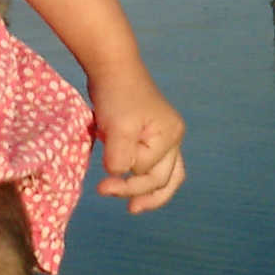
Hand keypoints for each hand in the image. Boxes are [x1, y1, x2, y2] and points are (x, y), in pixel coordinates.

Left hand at [88, 68, 184, 214]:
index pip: (148, 172)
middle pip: (162, 178)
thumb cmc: (116, 94)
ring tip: (135, 208)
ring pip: (168, 175)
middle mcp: (173, 137)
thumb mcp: (117, 128)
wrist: (112, 66)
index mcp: (169, 136)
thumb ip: (120, 158)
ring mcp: (165, 135)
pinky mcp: (151, 133)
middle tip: (113, 199)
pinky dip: (146, 177)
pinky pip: (156, 164)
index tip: (101, 184)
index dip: (125, 180)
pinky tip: (132, 184)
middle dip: (138, 192)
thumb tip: (118, 175)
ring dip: (151, 193)